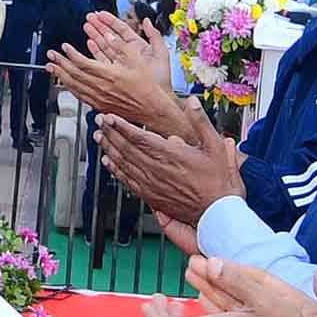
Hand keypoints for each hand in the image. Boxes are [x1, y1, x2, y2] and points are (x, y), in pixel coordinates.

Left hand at [99, 113, 246, 224]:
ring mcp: (152, 184)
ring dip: (109, 148)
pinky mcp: (150, 196)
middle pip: (126, 148)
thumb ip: (201, 123)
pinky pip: (127, 181)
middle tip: (99, 121)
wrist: (216, 213)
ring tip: (99, 137)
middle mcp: (157, 169)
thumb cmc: (218, 182)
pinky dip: (115, 170)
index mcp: (171, 155)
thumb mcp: (216, 147)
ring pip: (124, 163)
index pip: (139, 137)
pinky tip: (108, 163)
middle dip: (111, 133)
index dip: (121, 126)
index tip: (109, 116)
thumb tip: (192, 103)